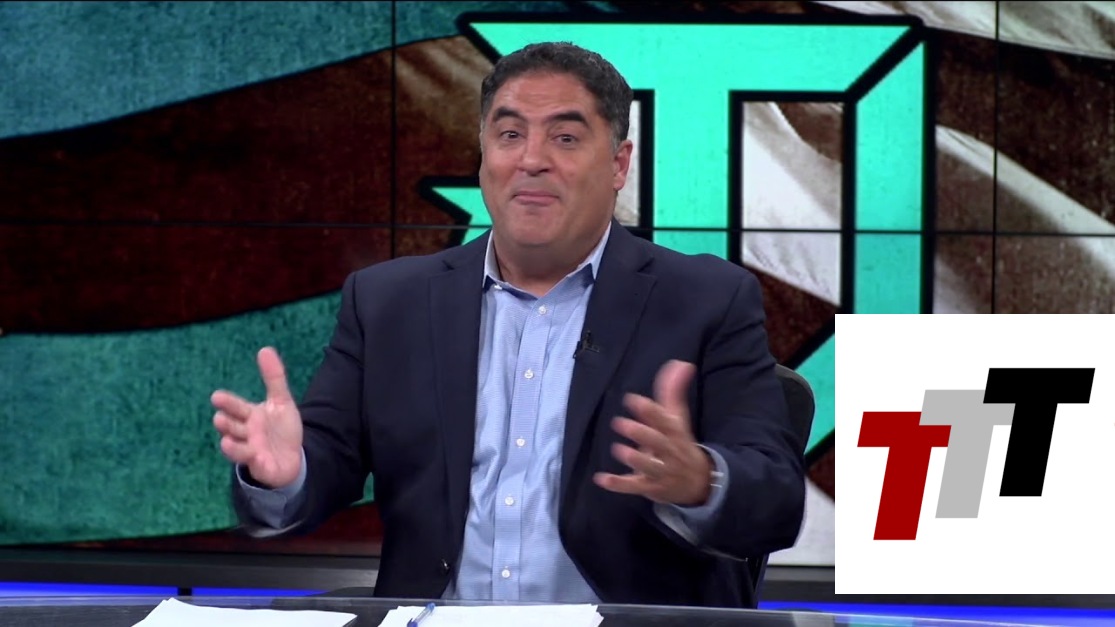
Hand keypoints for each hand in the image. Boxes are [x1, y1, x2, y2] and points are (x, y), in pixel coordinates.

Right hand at [211, 347, 303, 488]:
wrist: (292, 458)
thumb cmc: (280, 428)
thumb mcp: (281, 401)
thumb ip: (274, 378)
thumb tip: (265, 348)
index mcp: (250, 416)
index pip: (236, 407)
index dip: (227, 403)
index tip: (216, 397)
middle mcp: (246, 434)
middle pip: (232, 428)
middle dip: (225, 424)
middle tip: (220, 419)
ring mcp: (252, 451)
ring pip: (238, 449)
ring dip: (232, 447)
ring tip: (226, 443)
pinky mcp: (261, 467)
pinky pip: (257, 465)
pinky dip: (256, 462)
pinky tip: (256, 457)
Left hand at [594, 360, 712, 505]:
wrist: (700, 483)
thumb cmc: (681, 444)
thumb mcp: (678, 419)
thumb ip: (674, 392)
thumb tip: (681, 364)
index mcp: (675, 433)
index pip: (664, 420)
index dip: (650, 411)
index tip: (633, 399)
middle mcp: (669, 452)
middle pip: (657, 443)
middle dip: (640, 433)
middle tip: (620, 423)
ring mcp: (661, 471)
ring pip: (648, 466)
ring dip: (634, 458)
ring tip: (618, 449)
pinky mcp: (650, 488)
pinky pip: (634, 487)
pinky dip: (618, 484)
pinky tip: (601, 479)